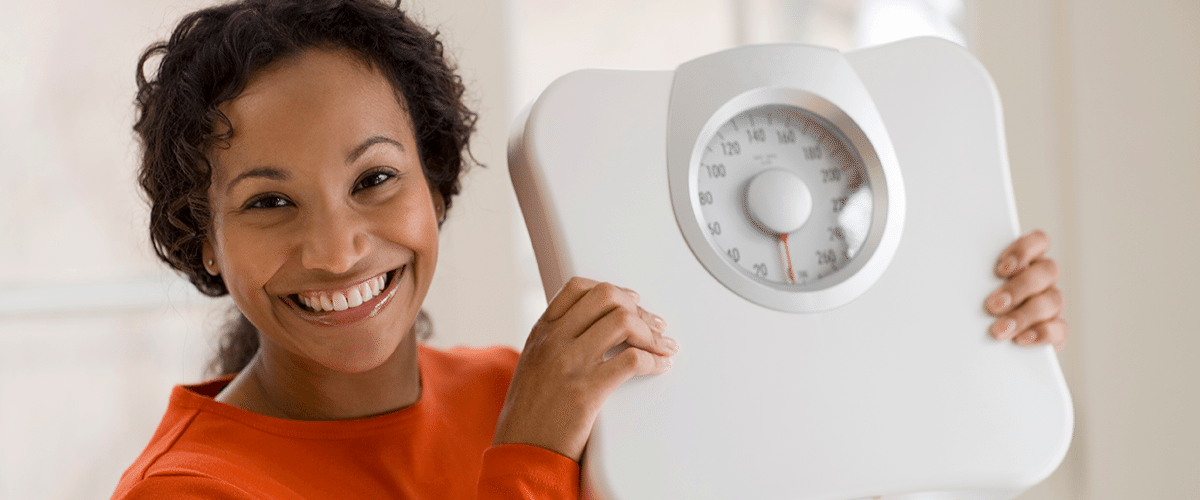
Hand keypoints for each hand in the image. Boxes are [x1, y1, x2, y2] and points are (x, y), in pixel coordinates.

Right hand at [493, 277, 678, 460]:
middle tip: (654, 324)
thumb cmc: (529, 417)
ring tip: (662, 346)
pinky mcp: (587, 391)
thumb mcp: (533, 367)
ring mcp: (570, 363)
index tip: (632, 301)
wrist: (520, 454)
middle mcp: (554, 341)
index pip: (578, 288)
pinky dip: (654, 360)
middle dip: (637, 308)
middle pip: (606, 297)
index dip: (613, 291)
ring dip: (651, 332)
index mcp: (541, 333)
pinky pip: (631, 360)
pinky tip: (660, 366)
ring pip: (622, 322)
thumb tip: (593, 331)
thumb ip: (556, 344)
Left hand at [984, 230, 1067, 350]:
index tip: (1000, 269)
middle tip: (992, 305)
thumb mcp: (972, 289)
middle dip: (1019, 288)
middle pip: (1047, 271)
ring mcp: (1051, 304)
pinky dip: (1041, 333)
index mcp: (1025, 261)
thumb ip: (974, 279)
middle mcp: (1042, 279)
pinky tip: (1021, 339)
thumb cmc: (972, 306)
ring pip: (1053, 300)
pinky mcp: (1056, 330)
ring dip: (1024, 315)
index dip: (1024, 250)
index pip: (1039, 241)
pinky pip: (1059, 328)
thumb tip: (953, 273)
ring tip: (999, 329)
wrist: (980, 344)